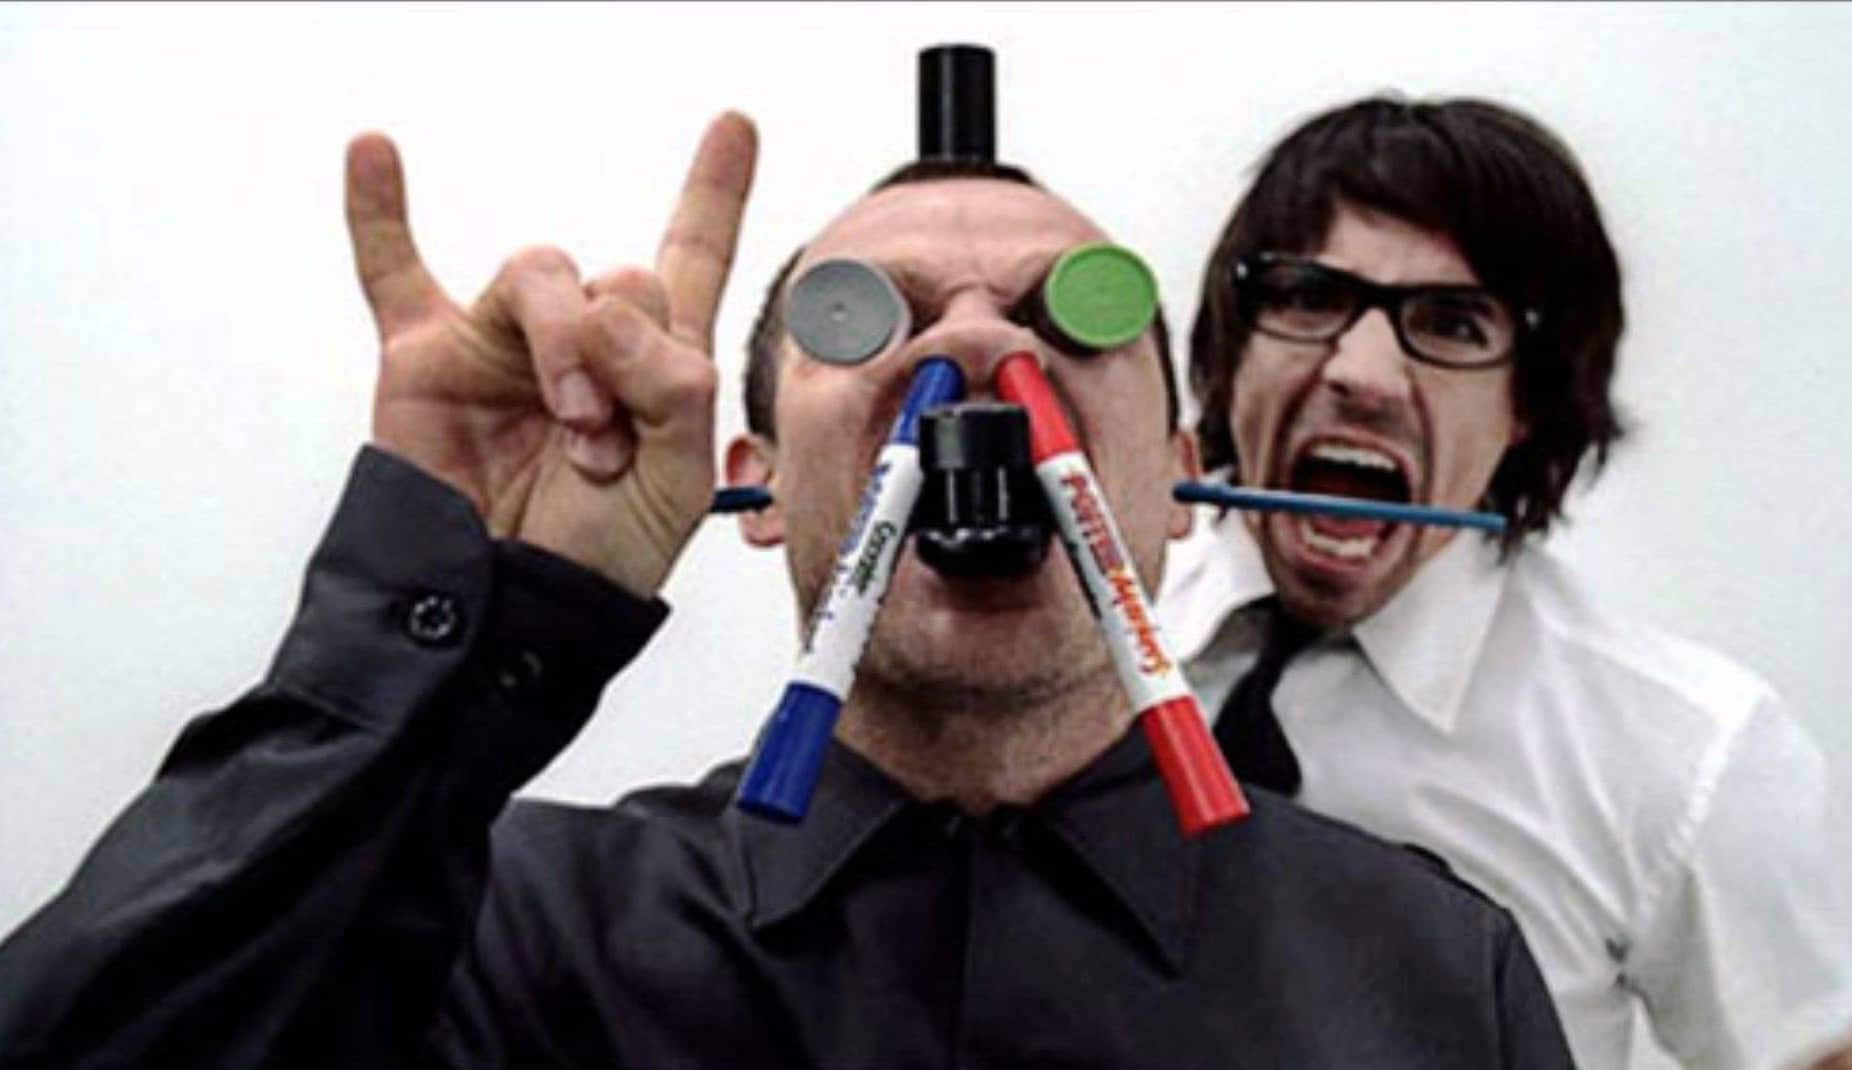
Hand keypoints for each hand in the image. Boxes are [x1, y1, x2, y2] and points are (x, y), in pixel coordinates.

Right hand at [343, 114, 757, 596]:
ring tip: (569, 422)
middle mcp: (583, 342)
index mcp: (655, 366)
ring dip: (563, 344)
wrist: (511, 612)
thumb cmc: (596, 559)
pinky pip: (394, 271)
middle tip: (609, 437)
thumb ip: (673, 388)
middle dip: (626, 355)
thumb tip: (605, 310)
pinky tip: (373, 153)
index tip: (736, 129)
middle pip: (619, 275)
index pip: (689, 261)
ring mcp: (503, 343)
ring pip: (541, 273)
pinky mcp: (428, 357)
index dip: (713, 196)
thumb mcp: (675, 483)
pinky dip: (378, 212)